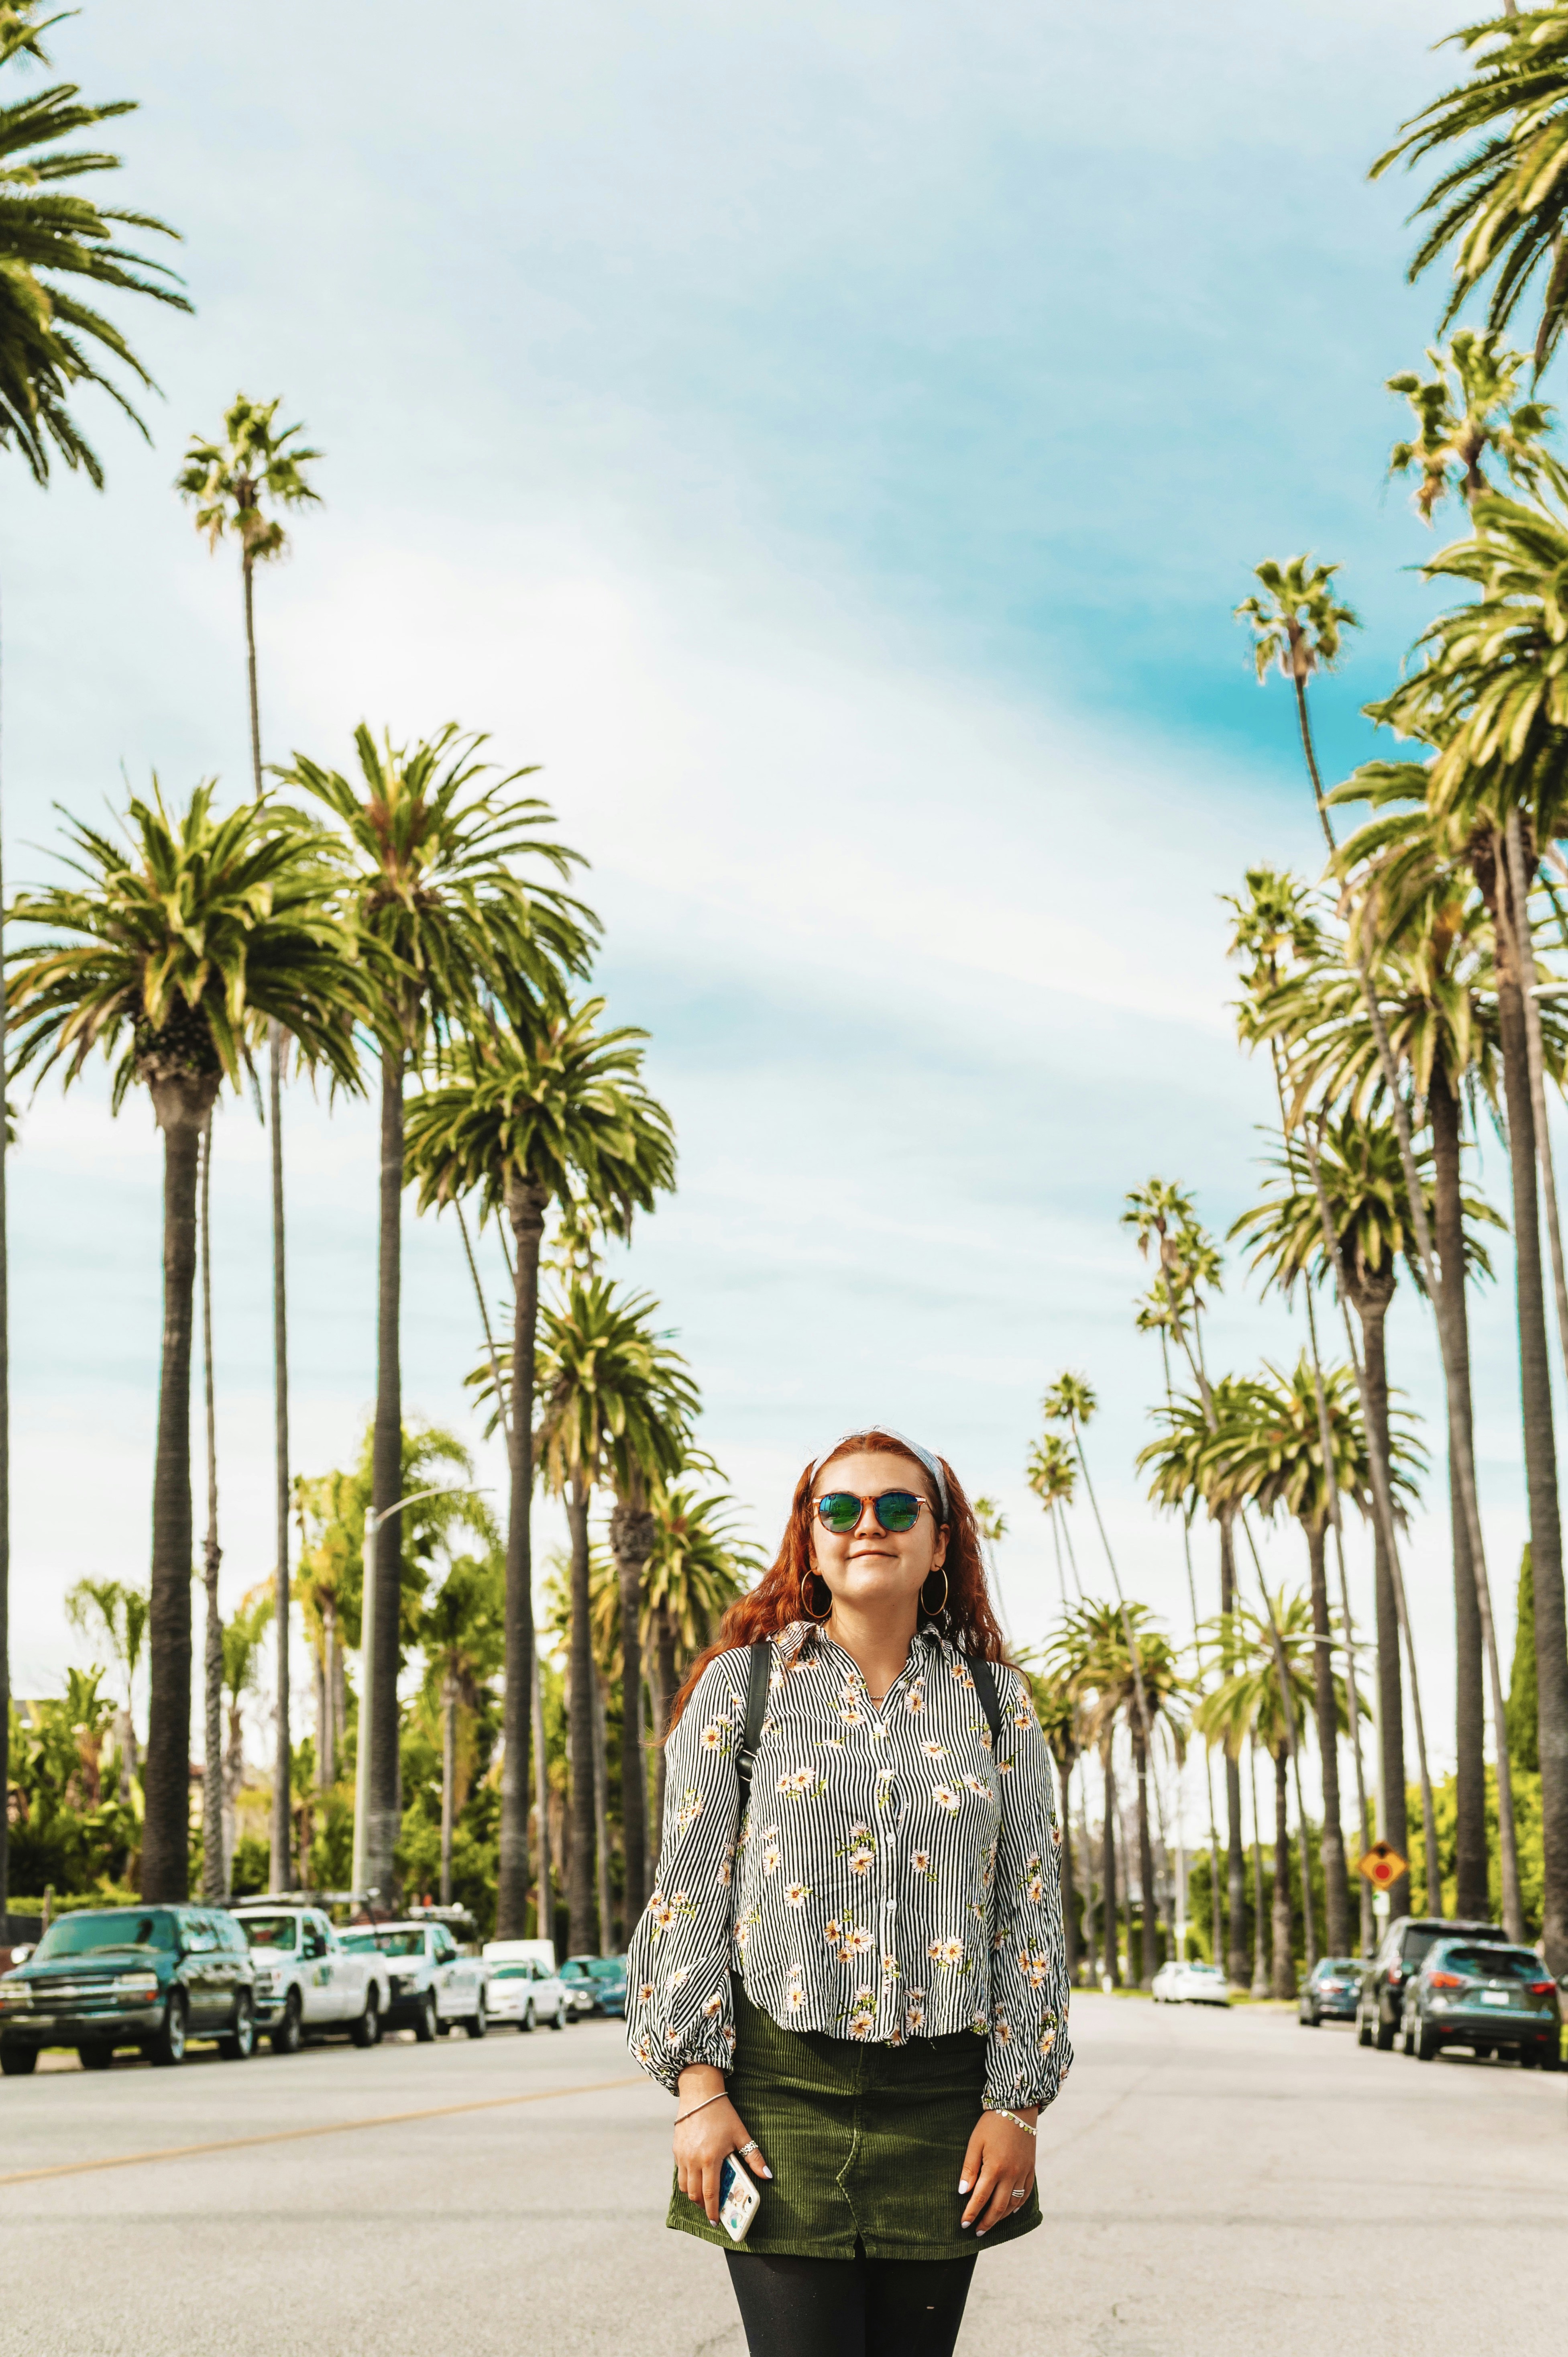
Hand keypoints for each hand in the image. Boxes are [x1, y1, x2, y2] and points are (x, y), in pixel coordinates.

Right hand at [673, 2070, 771, 2222]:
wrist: (700, 2094)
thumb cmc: (723, 2114)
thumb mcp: (741, 2134)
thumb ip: (754, 2158)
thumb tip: (768, 2176)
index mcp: (710, 2158)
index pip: (710, 2194)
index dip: (713, 2211)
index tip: (716, 2223)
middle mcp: (693, 2160)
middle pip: (694, 2195)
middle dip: (703, 2206)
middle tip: (712, 2209)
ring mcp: (682, 2155)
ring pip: (684, 2186)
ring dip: (694, 2194)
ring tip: (705, 2194)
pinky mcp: (676, 2149)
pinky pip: (680, 2172)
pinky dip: (688, 2179)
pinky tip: (698, 2174)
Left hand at [958, 2107, 1037, 2234]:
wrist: (1017, 2108)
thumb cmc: (991, 2124)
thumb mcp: (975, 2143)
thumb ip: (969, 2169)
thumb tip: (962, 2192)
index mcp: (995, 2168)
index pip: (980, 2198)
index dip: (971, 2213)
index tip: (964, 2225)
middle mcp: (1011, 2174)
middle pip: (998, 2207)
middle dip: (987, 2222)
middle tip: (977, 2231)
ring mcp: (1023, 2172)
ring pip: (1013, 2203)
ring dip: (1001, 2217)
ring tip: (991, 2223)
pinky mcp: (1031, 2169)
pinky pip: (1026, 2193)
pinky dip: (1018, 2205)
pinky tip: (1011, 2210)